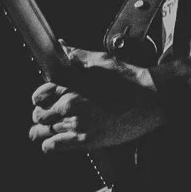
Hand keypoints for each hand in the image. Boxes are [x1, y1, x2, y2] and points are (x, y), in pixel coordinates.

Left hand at [29, 49, 165, 152]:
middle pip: (40, 114)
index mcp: (70, 83)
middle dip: (41, 115)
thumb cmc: (128, 77)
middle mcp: (69, 103)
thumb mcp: (100, 60)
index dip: (40, 99)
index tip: (42, 101)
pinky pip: (55, 145)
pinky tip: (50, 144)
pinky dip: (49, 145)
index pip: (40, 94)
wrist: (151, 97)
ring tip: (39, 132)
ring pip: (44, 130)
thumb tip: (60, 46)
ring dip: (41, 131)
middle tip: (44, 117)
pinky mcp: (86, 139)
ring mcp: (77, 122)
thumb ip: (76, 55)